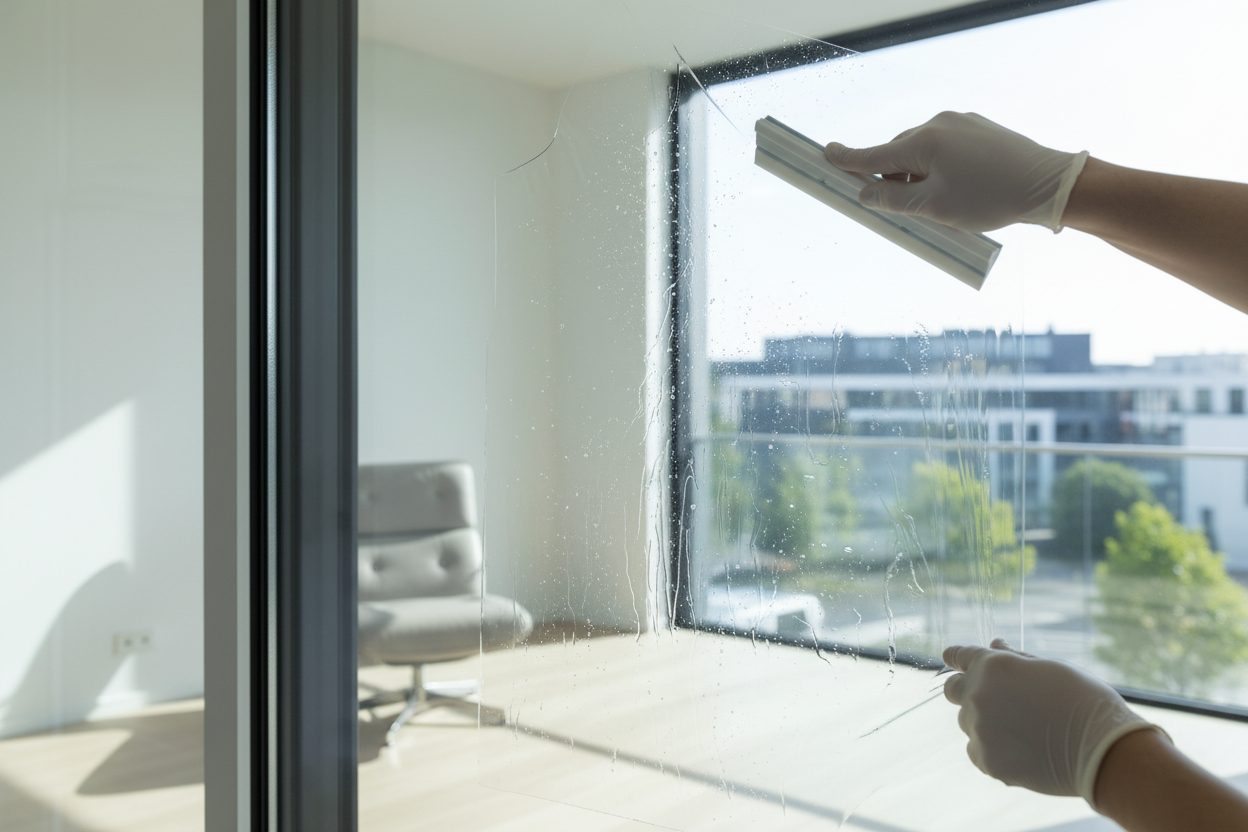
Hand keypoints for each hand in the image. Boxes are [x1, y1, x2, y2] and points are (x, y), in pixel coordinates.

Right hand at [824, 112, 1087, 232]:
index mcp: (922, 141)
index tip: (824, 153)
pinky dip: (941, 168)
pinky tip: (961, 190)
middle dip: (894, 178)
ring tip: (943, 206)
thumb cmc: (990, 198)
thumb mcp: (933, 207)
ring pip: (924, 152)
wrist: (1050, 185)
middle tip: (905, 212)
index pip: (873, 153)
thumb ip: (893, 199)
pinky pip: (946, 149)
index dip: (846, 159)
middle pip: (898, 153)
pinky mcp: (980, 130)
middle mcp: (938, 125)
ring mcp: (962, 124)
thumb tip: (865, 192)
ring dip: (920, 176)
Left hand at [943, 638, 1164, 806]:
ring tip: (1024, 731)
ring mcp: (979, 728)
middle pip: (952, 690)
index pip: (961, 656)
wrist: (1103, 749)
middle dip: (966, 690)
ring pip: (968, 723)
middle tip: (991, 700)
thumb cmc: (1083, 701)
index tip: (950, 657)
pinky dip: (992, 749)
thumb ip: (1014, 659)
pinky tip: (1022, 750)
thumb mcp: (1049, 668)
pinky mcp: (986, 760)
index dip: (956, 656)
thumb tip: (994, 644)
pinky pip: (977, 751)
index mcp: (993, 666)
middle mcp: (978, 694)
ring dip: (985, 723)